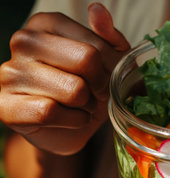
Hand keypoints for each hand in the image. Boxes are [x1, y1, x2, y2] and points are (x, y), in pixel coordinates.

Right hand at [0, 3, 129, 154]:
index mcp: (47, 23)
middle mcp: (23, 41)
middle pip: (85, 61)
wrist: (73, 128)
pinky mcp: (5, 105)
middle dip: (101, 84)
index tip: (110, 78)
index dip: (113, 68)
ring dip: (88, 105)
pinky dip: (73, 120)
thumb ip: (107, 35)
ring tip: (82, 105)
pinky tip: (71, 118)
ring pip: (72, 90)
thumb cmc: (92, 87)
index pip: (96, 45)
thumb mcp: (110, 59)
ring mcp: (9, 72)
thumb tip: (97, 9)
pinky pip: (51, 112)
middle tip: (97, 93)